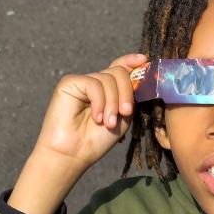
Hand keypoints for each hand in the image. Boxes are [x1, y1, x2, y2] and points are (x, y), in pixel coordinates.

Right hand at [7, 53, 145, 213]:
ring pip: (108, 78)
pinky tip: (97, 118)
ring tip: (108, 122)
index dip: (132, 61)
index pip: (121, 68)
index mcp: (109, 90)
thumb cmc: (98, 139)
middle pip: (119, 72)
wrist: (74, 153)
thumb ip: (131, 96)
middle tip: (126, 113)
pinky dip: (99, 102)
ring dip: (113, 103)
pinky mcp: (69, 83)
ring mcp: (82, 82)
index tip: (144, 60)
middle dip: (127, 92)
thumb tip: (142, 75)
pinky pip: (93, 83)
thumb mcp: (123, 116)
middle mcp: (96, 83)